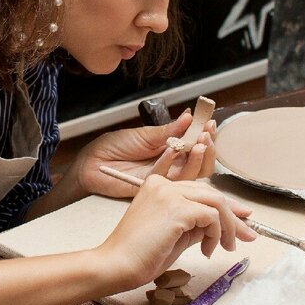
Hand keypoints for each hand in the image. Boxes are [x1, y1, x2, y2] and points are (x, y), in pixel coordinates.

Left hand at [75, 112, 216, 198]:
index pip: (197, 145)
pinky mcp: (155, 188)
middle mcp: (172, 165)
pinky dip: (171, 162)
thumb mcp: (144, 134)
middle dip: (207, 149)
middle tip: (206, 136)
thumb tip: (189, 116)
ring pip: (192, 175)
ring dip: (197, 158)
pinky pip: (171, 179)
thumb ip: (168, 130)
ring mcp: (165, 178)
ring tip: (198, 143)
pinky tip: (171, 149)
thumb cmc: (115, 146)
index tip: (210, 123)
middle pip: (201, 164)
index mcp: (172, 149)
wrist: (94, 162)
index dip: (206, 136)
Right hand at [96, 175, 256, 289]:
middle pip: (212, 194)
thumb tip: (222, 227)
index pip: (201, 190)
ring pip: (216, 202)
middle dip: (234, 216)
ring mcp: (169, 194)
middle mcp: (164, 184)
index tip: (243, 217)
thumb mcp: (174, 235)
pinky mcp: (176, 209)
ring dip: (228, 226)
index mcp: (159, 185)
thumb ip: (195, 225)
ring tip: (226, 247)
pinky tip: (208, 250)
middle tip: (248, 235)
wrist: (117, 264)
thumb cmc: (140, 254)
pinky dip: (216, 234)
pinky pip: (211, 217)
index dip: (225, 204)